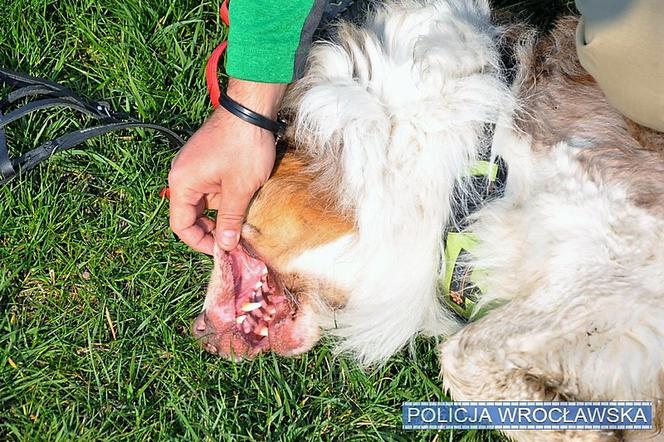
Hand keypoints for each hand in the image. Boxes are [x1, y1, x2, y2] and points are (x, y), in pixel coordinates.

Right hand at [168, 79, 286, 253]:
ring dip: (220, 215)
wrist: (252, 110)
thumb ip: (230, 219)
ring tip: (241, 225)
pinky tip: (242, 205)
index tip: (221, 250)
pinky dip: (223, 200)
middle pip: (190, 215)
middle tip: (233, 242)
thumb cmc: (244, 147)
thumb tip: (225, 245)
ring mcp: (194, 168)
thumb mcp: (240, 189)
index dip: (200, 242)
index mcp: (182, 183)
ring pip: (202, 203)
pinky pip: (210, 189)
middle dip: (211, 231)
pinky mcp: (206, 162)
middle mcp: (182, 176)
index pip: (181, 225)